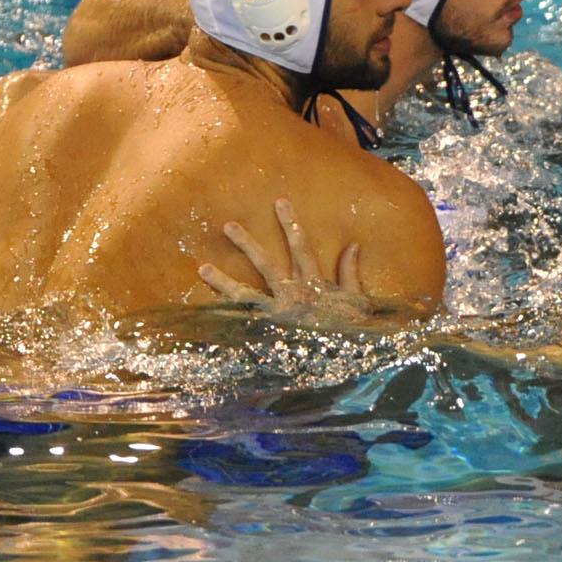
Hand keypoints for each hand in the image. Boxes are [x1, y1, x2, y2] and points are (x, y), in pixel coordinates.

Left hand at [197, 199, 380, 327]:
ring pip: (247, 294)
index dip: (291, 224)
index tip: (279, 202)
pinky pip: (245, 326)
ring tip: (203, 268)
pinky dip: (227, 321)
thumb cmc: (357, 329)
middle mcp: (293, 295)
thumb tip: (353, 245)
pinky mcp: (272, 335)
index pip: (301, 247)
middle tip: (228, 226)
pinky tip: (209, 314)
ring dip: (224, 281)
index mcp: (315, 284)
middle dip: (247, 244)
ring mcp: (279, 316)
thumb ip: (350, 272)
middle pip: (266, 264)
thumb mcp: (359, 298)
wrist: (352, 359)